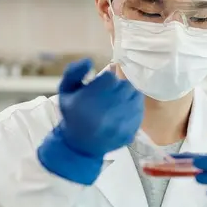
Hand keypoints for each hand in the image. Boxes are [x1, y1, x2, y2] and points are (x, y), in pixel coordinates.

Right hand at [38, 58, 143, 184]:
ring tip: (117, 102)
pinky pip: (140, 110)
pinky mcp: (131, 130)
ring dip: (127, 95)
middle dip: (118, 87)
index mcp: (90, 100)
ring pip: (135, 95)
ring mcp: (121, 123)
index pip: (110, 77)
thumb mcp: (66, 91)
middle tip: (109, 94)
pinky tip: (123, 111)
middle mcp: (107, 111)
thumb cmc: (73, 114)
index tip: (101, 85)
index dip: (106, 79)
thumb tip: (89, 60)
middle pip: (125, 85)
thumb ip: (74, 72)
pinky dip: (134, 107)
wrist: (80, 145)